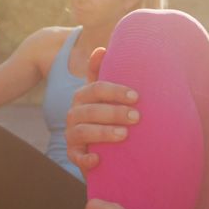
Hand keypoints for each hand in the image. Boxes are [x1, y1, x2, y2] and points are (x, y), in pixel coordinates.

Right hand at [65, 47, 139, 174]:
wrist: (106, 149)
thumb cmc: (110, 115)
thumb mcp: (109, 96)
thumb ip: (104, 73)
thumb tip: (101, 49)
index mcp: (84, 96)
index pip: (96, 88)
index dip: (116, 91)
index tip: (136, 96)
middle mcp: (74, 113)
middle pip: (90, 109)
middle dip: (114, 112)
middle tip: (136, 117)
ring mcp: (72, 134)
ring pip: (82, 131)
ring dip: (103, 132)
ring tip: (124, 135)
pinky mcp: (73, 155)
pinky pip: (76, 157)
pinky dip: (86, 159)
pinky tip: (99, 159)